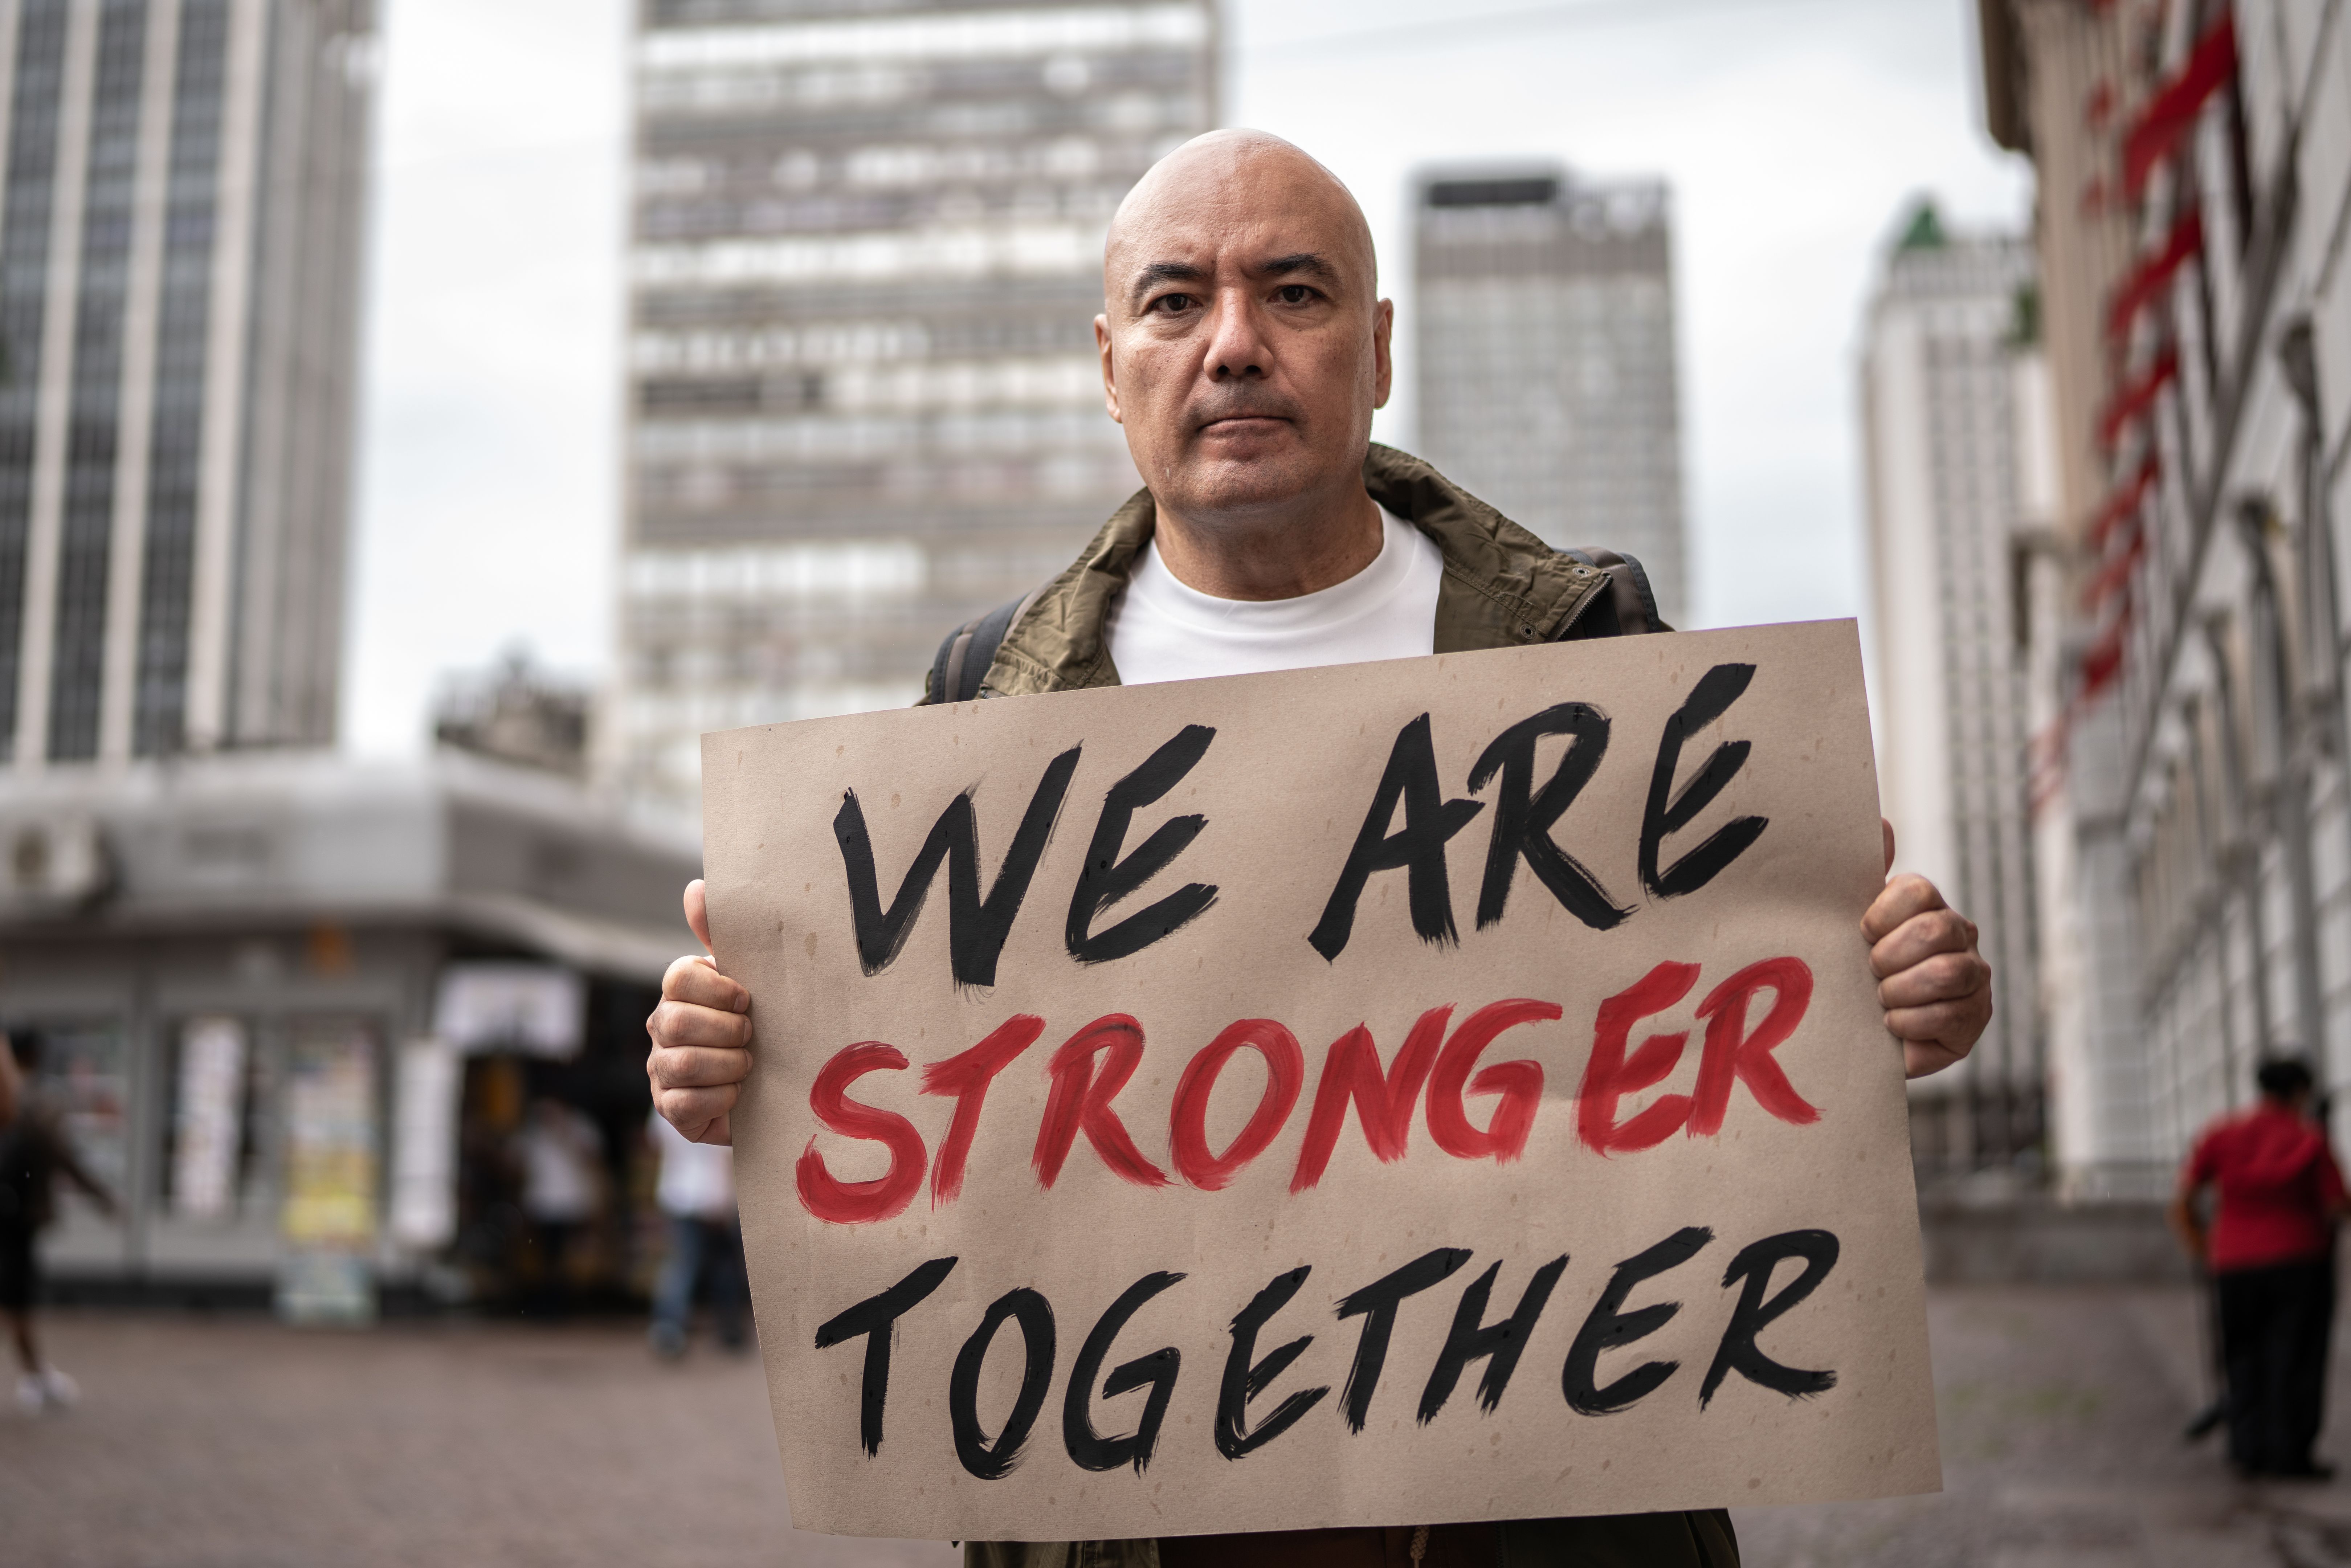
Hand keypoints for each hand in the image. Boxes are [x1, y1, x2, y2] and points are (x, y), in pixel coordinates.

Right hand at [646, 879, 752, 1144]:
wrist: (767, 1086)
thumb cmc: (755, 1024)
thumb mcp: (749, 979)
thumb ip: (721, 934)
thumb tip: (696, 887)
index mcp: (680, 992)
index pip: (679, 977)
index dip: (717, 989)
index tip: (747, 999)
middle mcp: (662, 1028)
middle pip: (678, 1022)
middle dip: (726, 1031)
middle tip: (752, 1035)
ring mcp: (661, 1069)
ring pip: (682, 1063)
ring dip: (727, 1065)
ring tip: (748, 1065)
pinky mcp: (671, 1108)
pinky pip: (687, 1103)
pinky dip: (722, 1098)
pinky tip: (738, 1094)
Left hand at [1864, 819, 1991, 1079]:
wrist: (1869, 1032)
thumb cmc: (1860, 971)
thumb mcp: (1853, 924)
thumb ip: (1865, 875)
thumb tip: (1880, 822)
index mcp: (1928, 906)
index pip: (1916, 889)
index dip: (1881, 915)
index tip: (1862, 934)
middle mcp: (1960, 934)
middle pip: (1933, 931)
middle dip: (1890, 957)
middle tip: (1871, 971)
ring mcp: (1974, 975)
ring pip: (1945, 973)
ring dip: (1901, 991)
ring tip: (1882, 999)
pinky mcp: (1977, 1016)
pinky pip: (1949, 1015)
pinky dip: (1910, 1023)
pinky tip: (1894, 1024)